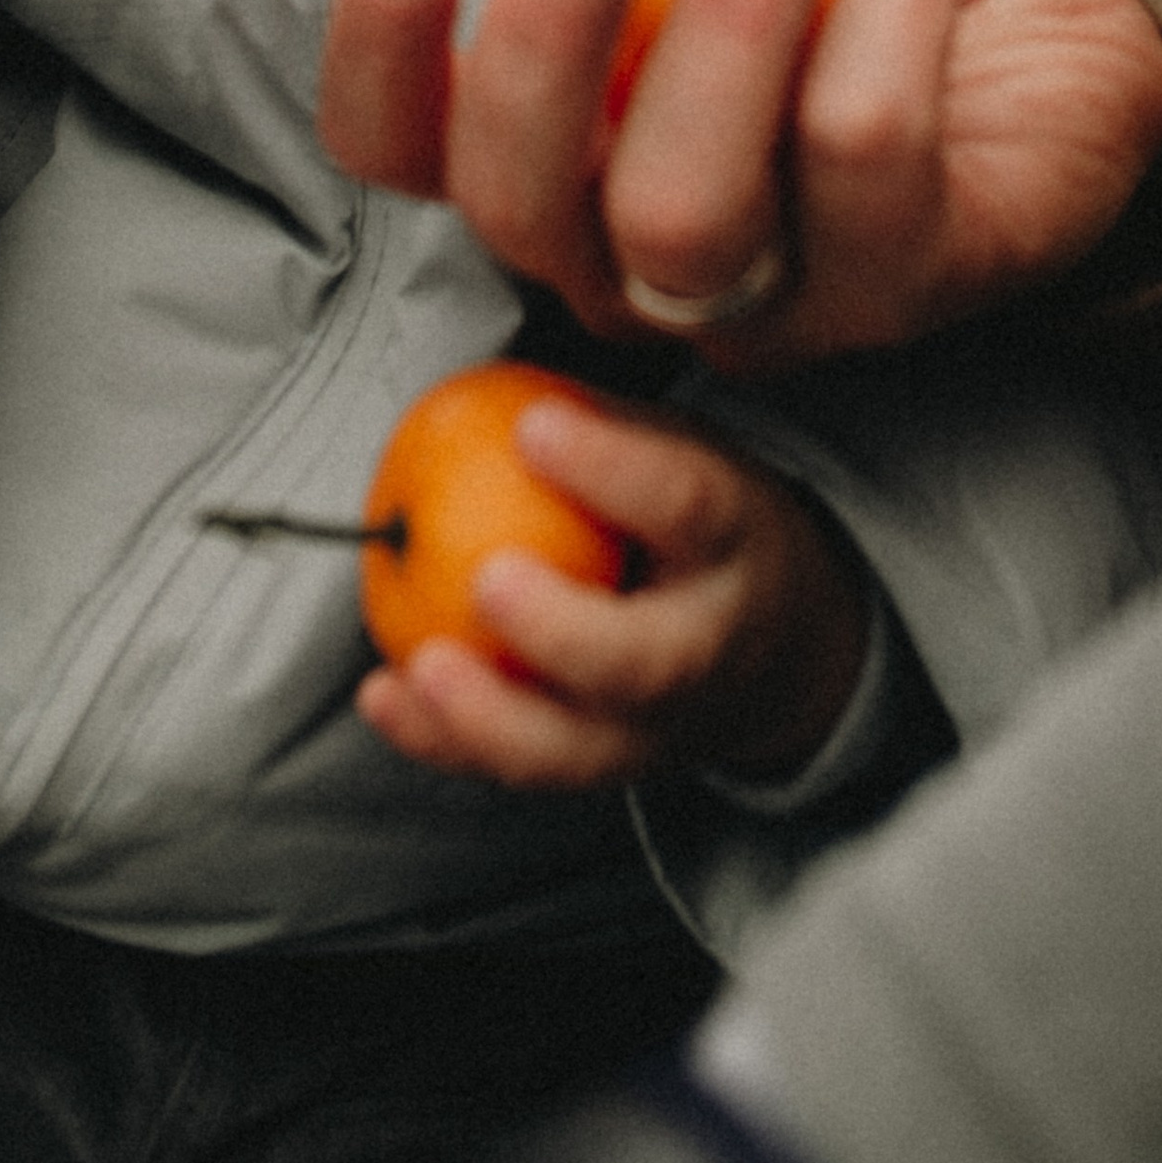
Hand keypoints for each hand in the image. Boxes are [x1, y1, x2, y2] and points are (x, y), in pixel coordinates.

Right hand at [321, 0, 1161, 365]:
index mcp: (546, 142)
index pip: (399, 145)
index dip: (379, 51)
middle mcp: (618, 250)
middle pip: (518, 194)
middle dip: (552, 18)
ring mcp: (756, 300)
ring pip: (681, 212)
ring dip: (733, 15)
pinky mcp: (895, 295)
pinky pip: (856, 173)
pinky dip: (885, 34)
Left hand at [357, 387, 867, 789]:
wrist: (777, 646)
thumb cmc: (701, 527)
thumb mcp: (684, 454)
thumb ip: (598, 428)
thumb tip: (481, 390)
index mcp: (734, 542)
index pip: (686, 505)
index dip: (612, 470)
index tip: (532, 425)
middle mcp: (710, 647)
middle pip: (647, 661)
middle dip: (563, 631)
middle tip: (487, 576)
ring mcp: (661, 727)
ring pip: (581, 750)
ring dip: (490, 716)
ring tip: (420, 667)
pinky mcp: (607, 770)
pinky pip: (522, 772)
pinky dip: (443, 741)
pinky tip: (385, 696)